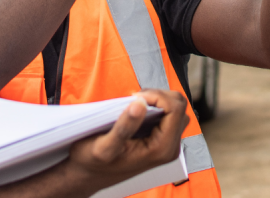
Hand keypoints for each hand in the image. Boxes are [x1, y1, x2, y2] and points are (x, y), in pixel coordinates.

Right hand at [67, 90, 188, 193]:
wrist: (90, 174)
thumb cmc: (94, 162)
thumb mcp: (105, 146)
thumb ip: (124, 126)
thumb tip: (141, 104)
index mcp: (161, 149)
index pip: (175, 109)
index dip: (156, 96)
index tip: (134, 97)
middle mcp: (169, 147)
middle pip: (179, 106)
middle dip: (157, 96)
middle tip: (133, 99)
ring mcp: (166, 143)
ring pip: (176, 109)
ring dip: (157, 99)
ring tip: (135, 104)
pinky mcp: (161, 139)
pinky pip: (168, 114)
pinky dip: (155, 105)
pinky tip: (136, 110)